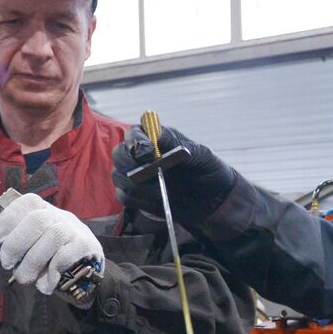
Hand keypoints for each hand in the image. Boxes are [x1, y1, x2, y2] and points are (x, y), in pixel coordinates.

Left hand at [0, 193, 103, 296]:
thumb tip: (3, 254)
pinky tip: (46, 284)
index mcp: (45, 212)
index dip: (8, 219)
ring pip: (53, 236)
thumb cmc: (53, 258)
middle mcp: (61, 216)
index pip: (27, 202)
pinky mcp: (87, 247)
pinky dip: (51, 272)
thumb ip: (21, 244)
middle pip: (37, 219)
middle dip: (16, 244)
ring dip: (32, 261)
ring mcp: (76, 230)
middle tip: (7, 263)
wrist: (89, 271)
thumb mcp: (36, 244)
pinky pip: (66, 256)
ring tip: (24, 278)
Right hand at [112, 124, 236, 223]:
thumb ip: (178, 145)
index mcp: (156, 138)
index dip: (136, 142)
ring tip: (161, 188)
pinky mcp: (137, 196)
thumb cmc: (208, 170)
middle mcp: (141, 155)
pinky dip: (139, 199)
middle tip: (151, 173)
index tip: (149, 153)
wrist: (214, 200)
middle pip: (119, 154)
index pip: (133, 133)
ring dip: (137, 184)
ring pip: (118, 176)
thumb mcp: (200, 154)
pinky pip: (124, 196)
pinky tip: (158, 199)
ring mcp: (136, 176)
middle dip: (131, 164)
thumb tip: (158, 137)